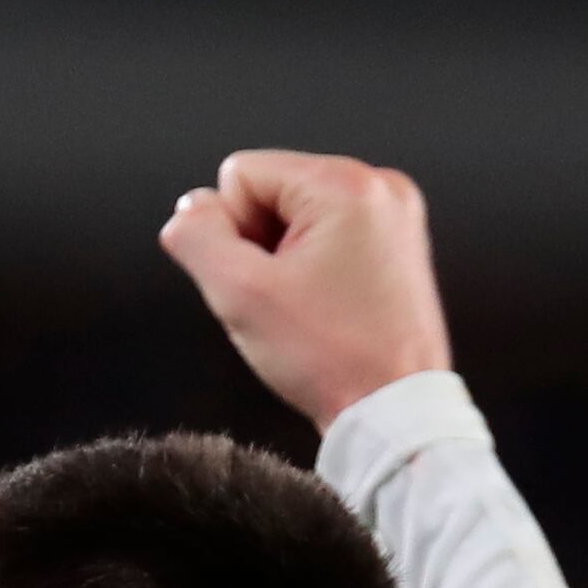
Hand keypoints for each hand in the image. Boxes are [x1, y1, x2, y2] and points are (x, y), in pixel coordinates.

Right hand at [160, 150, 452, 429]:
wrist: (393, 413)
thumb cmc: (333, 360)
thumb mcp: (240, 294)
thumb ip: (197, 238)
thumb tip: (188, 211)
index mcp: (346, 184)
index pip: (242, 175)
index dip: (234, 231)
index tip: (267, 280)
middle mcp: (380, 188)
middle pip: (273, 191)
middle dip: (264, 245)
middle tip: (290, 299)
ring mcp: (396, 217)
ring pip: (298, 217)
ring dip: (288, 260)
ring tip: (312, 306)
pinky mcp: (400, 246)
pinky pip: (330, 237)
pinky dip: (317, 268)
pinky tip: (328, 307)